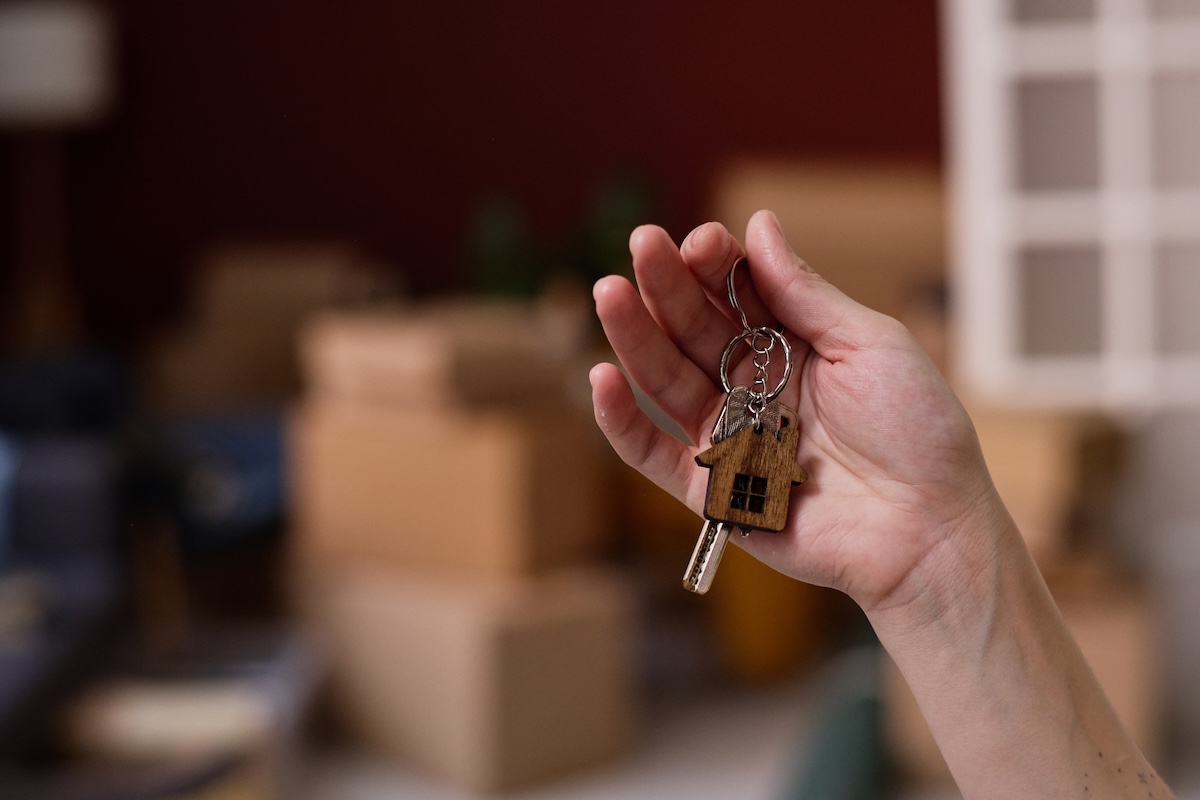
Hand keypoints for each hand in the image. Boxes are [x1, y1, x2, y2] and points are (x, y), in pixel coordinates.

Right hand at [590, 210, 1007, 612]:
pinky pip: (653, 453)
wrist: (930, 529)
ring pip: (666, 380)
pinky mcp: (710, 490)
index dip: (714, 263)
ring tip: (610, 293)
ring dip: (633, 336)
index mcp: (793, 346)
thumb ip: (804, 293)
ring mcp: (728, 435)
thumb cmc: (918, 431)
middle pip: (694, 329)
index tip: (700, 241)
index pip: (737, 293)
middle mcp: (753, 385)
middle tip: (640, 244)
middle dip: (665, 286)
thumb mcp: (870, 344)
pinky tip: (600, 378)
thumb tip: (757, 224)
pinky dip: (622, 420)